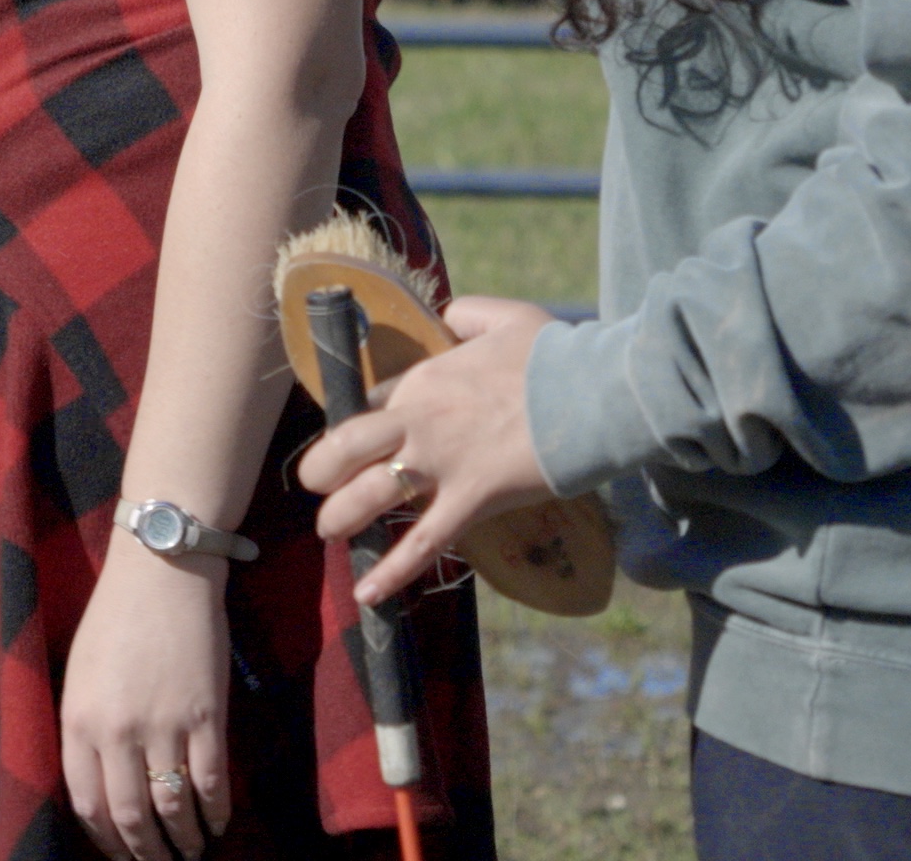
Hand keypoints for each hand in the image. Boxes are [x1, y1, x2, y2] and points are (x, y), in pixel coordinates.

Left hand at [57, 542, 232, 860]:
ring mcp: (164, 725)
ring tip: (191, 852)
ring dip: (183, 840)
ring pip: (172, 808)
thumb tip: (97, 782)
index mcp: (79, 720)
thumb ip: (84, 728)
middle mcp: (118, 731)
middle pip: (130, 817)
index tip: (119, 853)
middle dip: (145, 852)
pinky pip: (211, 781)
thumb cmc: (115, 618)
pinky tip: (217, 824)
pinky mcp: (206, 715)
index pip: (87, 803)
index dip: (104, 839)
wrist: (162, 571)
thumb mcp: (79, 673)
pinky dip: (215, 812)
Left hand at [295, 296, 556, 604]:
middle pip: (346, 446)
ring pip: (371, 495)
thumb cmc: (553, 355)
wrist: (594, 392)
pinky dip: (393, 571)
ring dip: (342, 517)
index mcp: (423, 380)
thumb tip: (452, 316)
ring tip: (330, 533)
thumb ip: (468, 315)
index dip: (352, 430)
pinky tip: (368, 595)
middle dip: (321, 469)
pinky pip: (424, 543)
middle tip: (316, 487)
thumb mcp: (502, 316)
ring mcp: (442, 463)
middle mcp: (419, 421)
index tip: (349, 447)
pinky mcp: (471, 500)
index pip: (367, 406)